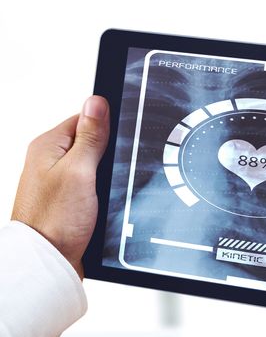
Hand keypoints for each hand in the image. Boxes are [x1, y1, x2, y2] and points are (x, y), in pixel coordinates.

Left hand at [11, 96, 109, 278]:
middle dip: (109, 155)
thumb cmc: (54, 220)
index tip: (119, 142)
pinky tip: (105, 201)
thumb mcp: (79, 171)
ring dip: (107, 176)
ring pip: (95, 166)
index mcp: (47, 146)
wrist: (48, 263)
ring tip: (106, 191)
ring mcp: (59, 181)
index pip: (85, 119)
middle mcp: (50, 161)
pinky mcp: (69, 200)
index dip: (107, 128)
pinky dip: (103, 191)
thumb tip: (97, 102)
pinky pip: (93, 185)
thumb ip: (90, 136)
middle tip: (111, 172)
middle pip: (92, 142)